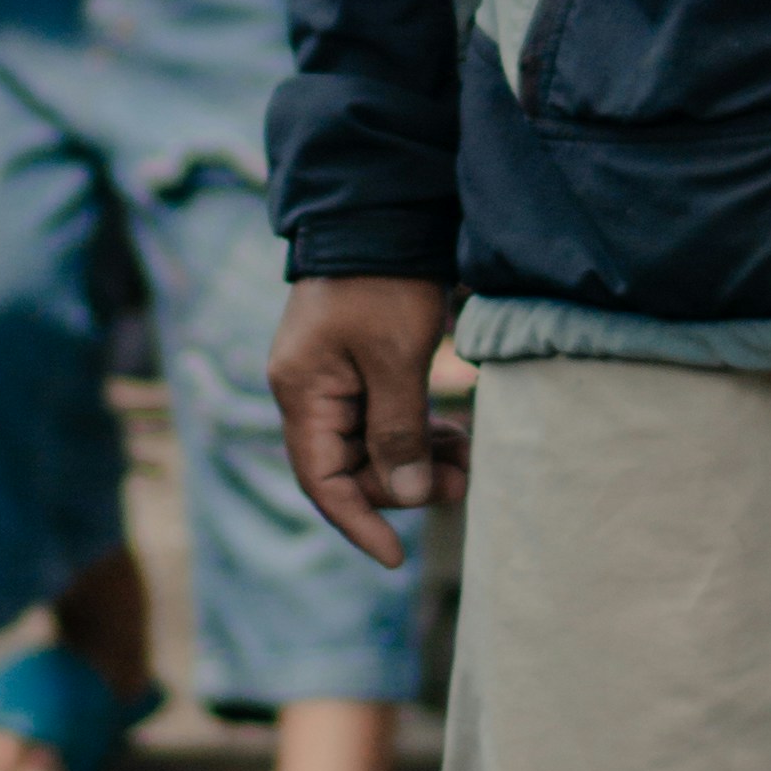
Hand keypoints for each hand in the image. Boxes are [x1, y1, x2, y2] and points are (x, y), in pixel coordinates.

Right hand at [274, 273, 467, 562]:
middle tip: (462, 481)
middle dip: (404, 484)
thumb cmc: (384, 282)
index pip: (322, 480)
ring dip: (418, 460)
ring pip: (373, 446)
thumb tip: (403, 495)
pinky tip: (455, 436)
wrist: (382, 213)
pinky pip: (385, 419)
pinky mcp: (360, 368)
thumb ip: (398, 429)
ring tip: (467, 460)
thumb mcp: (397, 357)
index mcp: (303, 391)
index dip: (359, 522)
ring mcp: (333, 380)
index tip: (396, 557)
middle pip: (351, 468)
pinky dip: (418, 432)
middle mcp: (309, 391)